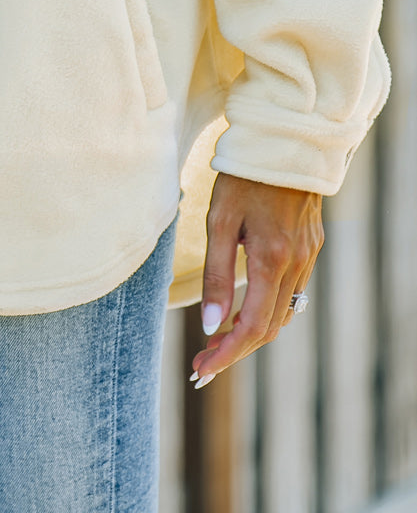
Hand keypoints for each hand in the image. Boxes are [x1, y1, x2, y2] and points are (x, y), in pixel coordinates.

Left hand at [190, 172, 323, 386]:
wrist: (283, 142)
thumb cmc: (242, 177)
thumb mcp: (218, 221)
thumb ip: (217, 275)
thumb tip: (212, 325)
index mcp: (271, 259)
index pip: (251, 327)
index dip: (226, 354)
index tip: (201, 369)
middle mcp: (297, 264)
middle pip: (269, 328)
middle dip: (235, 350)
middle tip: (203, 362)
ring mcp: (309, 256)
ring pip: (284, 313)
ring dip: (253, 332)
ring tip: (219, 342)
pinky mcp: (312, 247)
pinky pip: (293, 291)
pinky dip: (269, 309)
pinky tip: (246, 308)